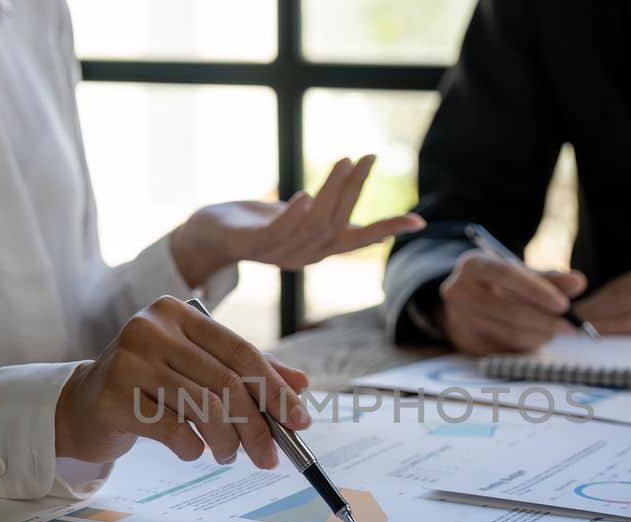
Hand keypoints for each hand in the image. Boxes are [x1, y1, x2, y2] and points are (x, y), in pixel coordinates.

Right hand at [55, 296, 312, 468]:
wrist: (86, 406)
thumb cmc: (151, 386)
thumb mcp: (198, 369)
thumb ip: (246, 371)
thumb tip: (301, 385)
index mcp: (178, 313)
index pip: (241, 351)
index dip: (275, 389)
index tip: (300, 421)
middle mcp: (151, 328)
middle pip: (225, 382)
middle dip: (257, 426)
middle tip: (270, 457)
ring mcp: (128, 360)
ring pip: (203, 408)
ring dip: (226, 441)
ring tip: (228, 455)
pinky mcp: (112, 396)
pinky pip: (173, 431)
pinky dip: (192, 449)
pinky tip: (191, 450)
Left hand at [170, 155, 424, 284]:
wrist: (211, 234)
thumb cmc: (258, 222)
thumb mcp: (299, 216)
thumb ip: (327, 212)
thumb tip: (356, 198)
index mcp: (319, 248)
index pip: (361, 239)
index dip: (389, 229)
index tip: (420, 220)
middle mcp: (305, 255)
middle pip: (338, 222)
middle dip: (356, 189)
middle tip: (368, 157)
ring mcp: (280, 253)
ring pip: (314, 224)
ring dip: (331, 192)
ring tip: (345, 161)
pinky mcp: (253, 245)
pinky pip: (279, 233)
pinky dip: (294, 215)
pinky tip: (304, 194)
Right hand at [438, 250, 587, 353]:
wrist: (462, 302)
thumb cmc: (497, 284)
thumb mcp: (520, 274)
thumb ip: (550, 279)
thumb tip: (579, 283)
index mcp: (473, 265)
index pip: (506, 275)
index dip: (537, 290)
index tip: (563, 305)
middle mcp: (459, 291)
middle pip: (509, 310)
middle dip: (545, 320)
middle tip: (571, 326)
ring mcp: (460, 320)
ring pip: (510, 333)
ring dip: (540, 334)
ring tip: (555, 329)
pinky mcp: (467, 344)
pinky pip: (506, 349)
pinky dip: (527, 345)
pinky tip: (535, 336)